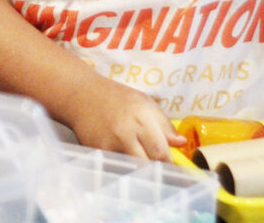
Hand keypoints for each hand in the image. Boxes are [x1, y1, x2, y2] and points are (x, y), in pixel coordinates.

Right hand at [65, 74, 185, 161]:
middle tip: (157, 168)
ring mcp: (110, 143)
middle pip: (148, 165)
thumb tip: (181, 143)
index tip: (172, 166)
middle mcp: (126, 132)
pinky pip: (117, 165)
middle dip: (155, 169)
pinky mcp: (98, 151)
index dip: (169, 163)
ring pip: (133, 169)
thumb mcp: (144, 103)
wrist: (82, 94)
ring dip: (140, 169)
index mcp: (142, 118)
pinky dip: (123, 165)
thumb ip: (164, 124)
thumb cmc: (116, 97)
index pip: (161, 152)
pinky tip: (123, 157)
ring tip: (140, 162)